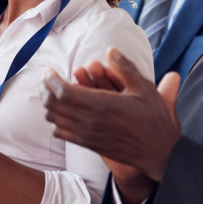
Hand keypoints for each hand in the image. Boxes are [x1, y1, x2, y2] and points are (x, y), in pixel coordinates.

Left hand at [43, 48, 181, 185]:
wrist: (157, 153)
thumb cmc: (153, 119)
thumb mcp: (144, 88)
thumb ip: (125, 68)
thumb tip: (110, 50)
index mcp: (102, 105)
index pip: (63, 92)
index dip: (51, 80)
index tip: (50, 70)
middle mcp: (90, 122)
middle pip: (53, 105)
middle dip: (45, 89)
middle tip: (47, 78)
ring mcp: (87, 135)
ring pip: (53, 119)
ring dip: (48, 104)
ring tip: (50, 91)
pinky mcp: (87, 144)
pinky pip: (61, 133)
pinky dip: (54, 120)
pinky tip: (61, 111)